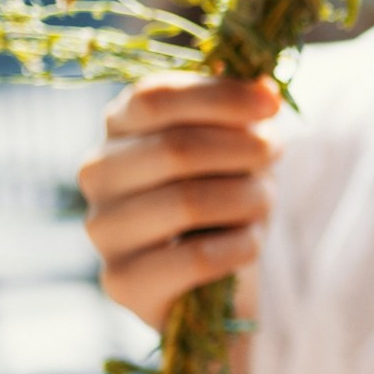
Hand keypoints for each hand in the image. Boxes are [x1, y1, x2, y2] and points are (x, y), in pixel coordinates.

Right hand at [79, 75, 280, 328]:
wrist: (216, 276)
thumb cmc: (224, 193)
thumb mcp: (237, 144)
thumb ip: (243, 112)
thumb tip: (265, 91)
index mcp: (118, 126)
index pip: (153, 98)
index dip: (217, 97)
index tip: (270, 105)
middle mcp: (98, 173)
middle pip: (172, 148)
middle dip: (241, 149)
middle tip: (275, 154)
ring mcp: (103, 230)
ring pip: (185, 202)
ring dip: (246, 198)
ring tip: (265, 201)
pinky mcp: (121, 282)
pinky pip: (194, 258)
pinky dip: (238, 246)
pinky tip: (250, 242)